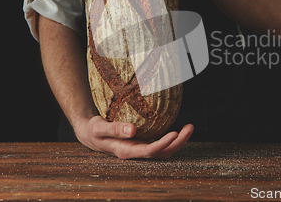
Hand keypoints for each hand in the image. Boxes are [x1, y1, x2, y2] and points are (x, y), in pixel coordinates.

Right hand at [75, 115, 193, 159]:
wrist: (90, 133)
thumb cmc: (94, 130)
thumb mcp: (100, 127)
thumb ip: (115, 128)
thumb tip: (132, 130)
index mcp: (125, 151)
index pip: (148, 151)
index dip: (163, 144)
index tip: (174, 134)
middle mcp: (135, 152)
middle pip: (161, 153)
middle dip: (177, 142)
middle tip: (190, 127)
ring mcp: (140, 149)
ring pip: (163, 150)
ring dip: (178, 141)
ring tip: (189, 128)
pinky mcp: (142, 143)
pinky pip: (160, 144)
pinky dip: (171, 139)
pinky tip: (179, 130)